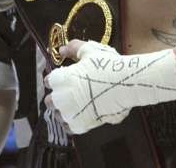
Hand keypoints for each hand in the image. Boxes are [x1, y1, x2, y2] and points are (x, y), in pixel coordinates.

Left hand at [44, 40, 175, 134]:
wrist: (126, 84)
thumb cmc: (107, 65)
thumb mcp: (89, 50)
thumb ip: (73, 48)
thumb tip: (63, 50)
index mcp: (60, 79)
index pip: (49, 81)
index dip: (56, 78)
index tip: (64, 77)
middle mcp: (61, 98)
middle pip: (51, 100)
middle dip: (58, 95)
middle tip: (71, 90)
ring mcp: (70, 114)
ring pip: (59, 114)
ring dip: (64, 109)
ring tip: (78, 101)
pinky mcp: (81, 125)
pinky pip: (70, 126)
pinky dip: (73, 120)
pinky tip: (81, 112)